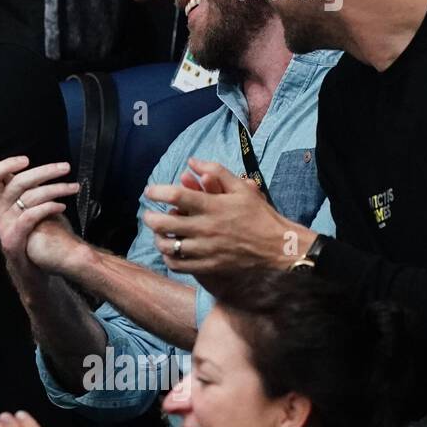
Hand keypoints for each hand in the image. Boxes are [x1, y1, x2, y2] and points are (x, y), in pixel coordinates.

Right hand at [0, 157, 85, 278]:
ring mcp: (3, 226)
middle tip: (65, 167)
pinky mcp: (12, 239)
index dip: (4, 164)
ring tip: (73, 187)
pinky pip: (29, 217)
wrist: (29, 271)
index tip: (25, 160)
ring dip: (55, 188)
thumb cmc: (30, 236)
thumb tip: (31, 169)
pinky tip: (62, 207)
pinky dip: (47, 208)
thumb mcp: (23, 211)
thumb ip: (24, 191)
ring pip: (26, 196)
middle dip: (40, 170)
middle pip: (11, 181)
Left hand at [142, 158, 310, 279]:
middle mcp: (206, 228)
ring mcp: (206, 249)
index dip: (157, 191)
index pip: (176, 195)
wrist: (278, 247)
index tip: (149, 191)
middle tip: (149, 214)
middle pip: (164, 222)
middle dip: (150, 217)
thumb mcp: (241, 188)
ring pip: (168, 245)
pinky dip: (168, 257)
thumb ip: (216, 171)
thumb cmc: (259, 215)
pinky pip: (178, 264)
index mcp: (213, 206)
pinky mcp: (208, 266)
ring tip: (158, 233)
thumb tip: (192, 161)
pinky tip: (170, 250)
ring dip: (157, 238)